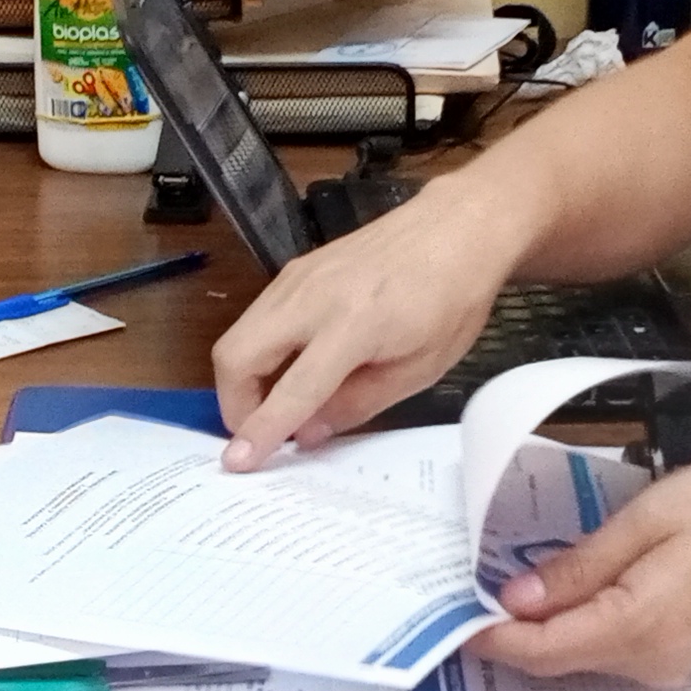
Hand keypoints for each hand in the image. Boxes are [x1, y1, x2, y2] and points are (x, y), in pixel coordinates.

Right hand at [209, 187, 521, 465]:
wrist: (455, 227)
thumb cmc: (451, 300)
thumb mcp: (420, 368)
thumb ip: (359, 403)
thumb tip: (306, 433)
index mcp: (353, 326)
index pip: (293, 390)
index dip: (262, 430)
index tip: (240, 463)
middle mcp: (312, 298)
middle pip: (235, 356)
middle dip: (235, 404)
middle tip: (259, 432)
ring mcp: (297, 278)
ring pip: (238, 335)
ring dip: (243, 379)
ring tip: (275, 404)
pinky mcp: (295, 269)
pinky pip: (256, 318)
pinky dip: (256, 352)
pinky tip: (288, 369)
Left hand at [470, 464, 690, 685]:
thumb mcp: (648, 520)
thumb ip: (579, 566)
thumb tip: (516, 598)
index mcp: (638, 627)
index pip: (539, 649)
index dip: (486, 635)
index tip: (446, 612)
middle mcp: (650, 662)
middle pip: (555, 658)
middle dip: (508, 629)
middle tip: (464, 585)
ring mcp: (667, 664)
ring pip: (581, 654)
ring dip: (544, 624)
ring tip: (508, 578)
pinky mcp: (678, 655)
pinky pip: (611, 647)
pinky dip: (580, 623)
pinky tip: (567, 588)